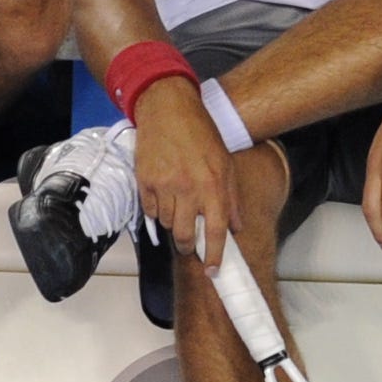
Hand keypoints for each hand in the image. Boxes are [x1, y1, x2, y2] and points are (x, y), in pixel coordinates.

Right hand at [132, 82, 238, 269]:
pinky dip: (158, 210)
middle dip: (188, 245)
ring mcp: (164, 186)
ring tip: (179, 206)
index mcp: (214, 184)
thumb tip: (236, 227)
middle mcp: (189, 188)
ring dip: (174, 222)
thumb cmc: (202, 135)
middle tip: (190, 243)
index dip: (215, 254)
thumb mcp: (226, 163)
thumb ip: (232, 198)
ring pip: (167, 223)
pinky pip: (151, 210)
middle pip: (185, 234)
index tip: (213, 270)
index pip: (217, 230)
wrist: (169, 110)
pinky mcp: (145, 182)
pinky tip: (164, 195)